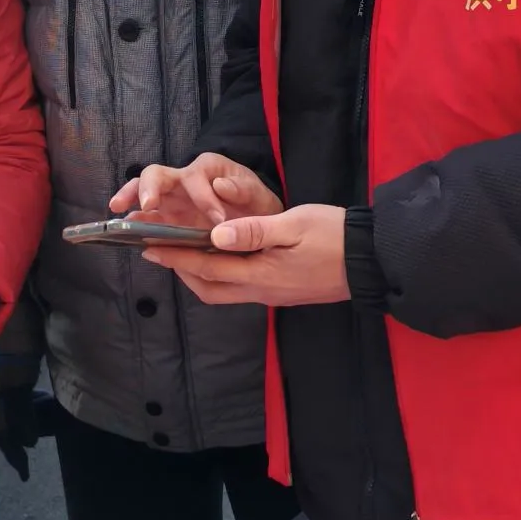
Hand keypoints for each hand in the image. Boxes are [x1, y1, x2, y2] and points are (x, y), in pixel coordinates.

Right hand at [109, 153, 281, 228]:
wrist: (257, 225)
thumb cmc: (257, 205)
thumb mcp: (259, 196)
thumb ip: (244, 189)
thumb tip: (221, 185)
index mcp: (208, 168)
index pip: (195, 176)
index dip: (204, 197)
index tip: (218, 220)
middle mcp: (184, 179)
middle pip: (157, 174)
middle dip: (149, 188)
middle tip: (147, 206)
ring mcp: (172, 199)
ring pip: (143, 191)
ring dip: (130, 199)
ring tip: (119, 213)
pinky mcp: (166, 218)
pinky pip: (145, 217)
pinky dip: (134, 223)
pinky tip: (128, 235)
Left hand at [141, 203, 348, 307]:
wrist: (372, 261)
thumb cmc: (334, 235)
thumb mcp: (293, 224)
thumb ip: (252, 230)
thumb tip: (214, 234)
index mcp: (260, 274)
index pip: (207, 268)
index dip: (175, 258)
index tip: (149, 247)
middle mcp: (261, 291)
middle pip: (210, 289)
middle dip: (182, 272)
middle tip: (161, 252)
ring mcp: (273, 295)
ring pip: (225, 291)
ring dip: (201, 275)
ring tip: (185, 253)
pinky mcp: (282, 292)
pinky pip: (241, 288)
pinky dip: (222, 275)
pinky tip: (222, 257)